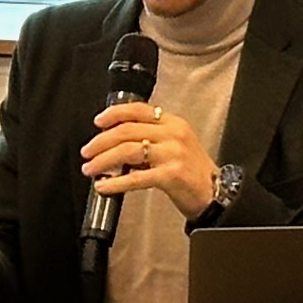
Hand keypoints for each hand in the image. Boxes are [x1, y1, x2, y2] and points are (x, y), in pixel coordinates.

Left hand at [81, 99, 218, 222]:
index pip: (138, 109)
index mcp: (173, 123)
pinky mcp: (171, 175)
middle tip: (87, 152)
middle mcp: (173, 134)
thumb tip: (116, 140)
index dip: (114, 113)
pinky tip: (104, 186)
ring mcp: (173, 154)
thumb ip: (151, 136)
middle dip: (101, 142)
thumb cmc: (193, 170)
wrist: (215, 193)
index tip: (98, 122)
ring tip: (90, 169)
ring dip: (103, 161)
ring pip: (127, 151)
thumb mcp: (176, 143)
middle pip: (127, 131)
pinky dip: (115, 182)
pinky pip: (136, 177)